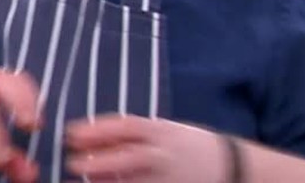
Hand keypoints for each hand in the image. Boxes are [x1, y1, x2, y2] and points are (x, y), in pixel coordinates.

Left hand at [65, 115, 226, 182]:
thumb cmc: (190, 146)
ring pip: (132, 181)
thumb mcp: (165, 131)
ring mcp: (169, 177)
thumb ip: (134, 136)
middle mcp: (165, 154)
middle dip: (98, 160)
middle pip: (127, 157)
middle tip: (71, 162)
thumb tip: (93, 142)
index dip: (95, 130)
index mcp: (162, 131)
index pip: (125, 127)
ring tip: (86, 178)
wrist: (234, 167)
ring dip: (106, 180)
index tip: (70, 133)